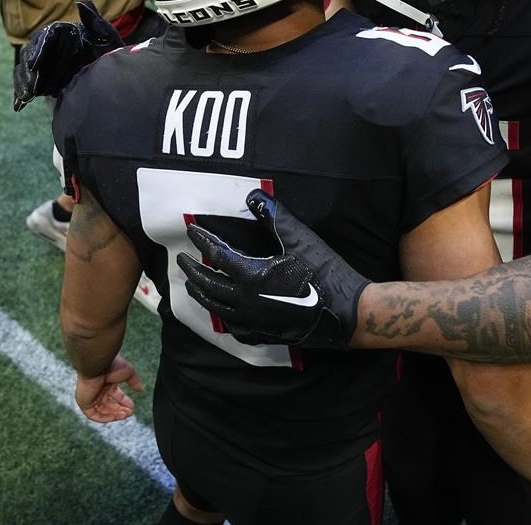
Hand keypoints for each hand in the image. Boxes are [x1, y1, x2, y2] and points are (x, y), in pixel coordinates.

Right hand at [13, 0, 123, 110]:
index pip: (45, 38)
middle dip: (28, 71)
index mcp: (62, 33)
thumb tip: (83, 2)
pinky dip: (22, 93)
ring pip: (26, 70)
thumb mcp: (106, 36)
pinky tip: (19, 104)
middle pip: (31, 55)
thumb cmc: (112, 53)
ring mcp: (46, 64)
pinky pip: (29, 84)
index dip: (38, 51)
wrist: (115, 76)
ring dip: (23, 82)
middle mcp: (51, 47)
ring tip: (26, 96)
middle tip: (30, 87)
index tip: (34, 65)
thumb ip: (94, 21)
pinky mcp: (44, 80)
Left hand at [74, 356, 143, 422]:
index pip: (116, 395)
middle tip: (129, 412)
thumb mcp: (128, 373)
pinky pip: (94, 415)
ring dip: (114, 415)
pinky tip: (114, 417)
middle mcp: (98, 390)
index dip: (124, 402)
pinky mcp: (84, 403)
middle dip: (120, 410)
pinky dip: (104, 417)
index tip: (132, 406)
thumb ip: (134, 382)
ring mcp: (90, 397)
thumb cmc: (111, 365)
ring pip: (102, 411)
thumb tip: (141, 389)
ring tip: (124, 415)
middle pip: (110, 405)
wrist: (97, 365)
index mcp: (107, 381)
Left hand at [176, 189, 369, 348]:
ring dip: (202, 295)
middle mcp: (246, 302)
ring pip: (217, 309)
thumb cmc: (325, 273)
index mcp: (251, 276)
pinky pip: (236, 329)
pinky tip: (224, 315)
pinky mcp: (265, 335)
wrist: (347, 313)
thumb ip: (274, 217)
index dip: (203, 241)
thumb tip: (254, 196)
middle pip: (209, 286)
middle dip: (193, 271)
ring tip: (194, 285)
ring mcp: (254, 322)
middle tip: (183, 260)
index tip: (191, 230)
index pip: (218, 255)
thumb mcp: (300, 239)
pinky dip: (224, 318)